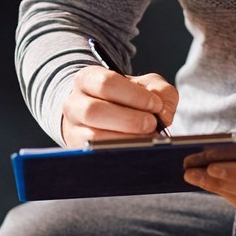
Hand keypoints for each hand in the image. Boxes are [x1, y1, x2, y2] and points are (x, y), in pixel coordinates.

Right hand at [60, 66, 178, 145]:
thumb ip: (160, 92)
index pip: (105, 83)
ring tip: (147, 138)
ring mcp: (72, 129)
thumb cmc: (125, 97)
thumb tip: (162, 115)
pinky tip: (137, 150)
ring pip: (93, 138)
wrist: (102, 114)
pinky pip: (96, 156)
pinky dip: (120, 153)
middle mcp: (73, 103)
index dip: (133, 95)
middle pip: (93, 111)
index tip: (155, 104)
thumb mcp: (144, 85)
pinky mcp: (78, 150)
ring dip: (125, 140)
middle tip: (151, 124)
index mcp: (87, 79)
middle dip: (128, 120)